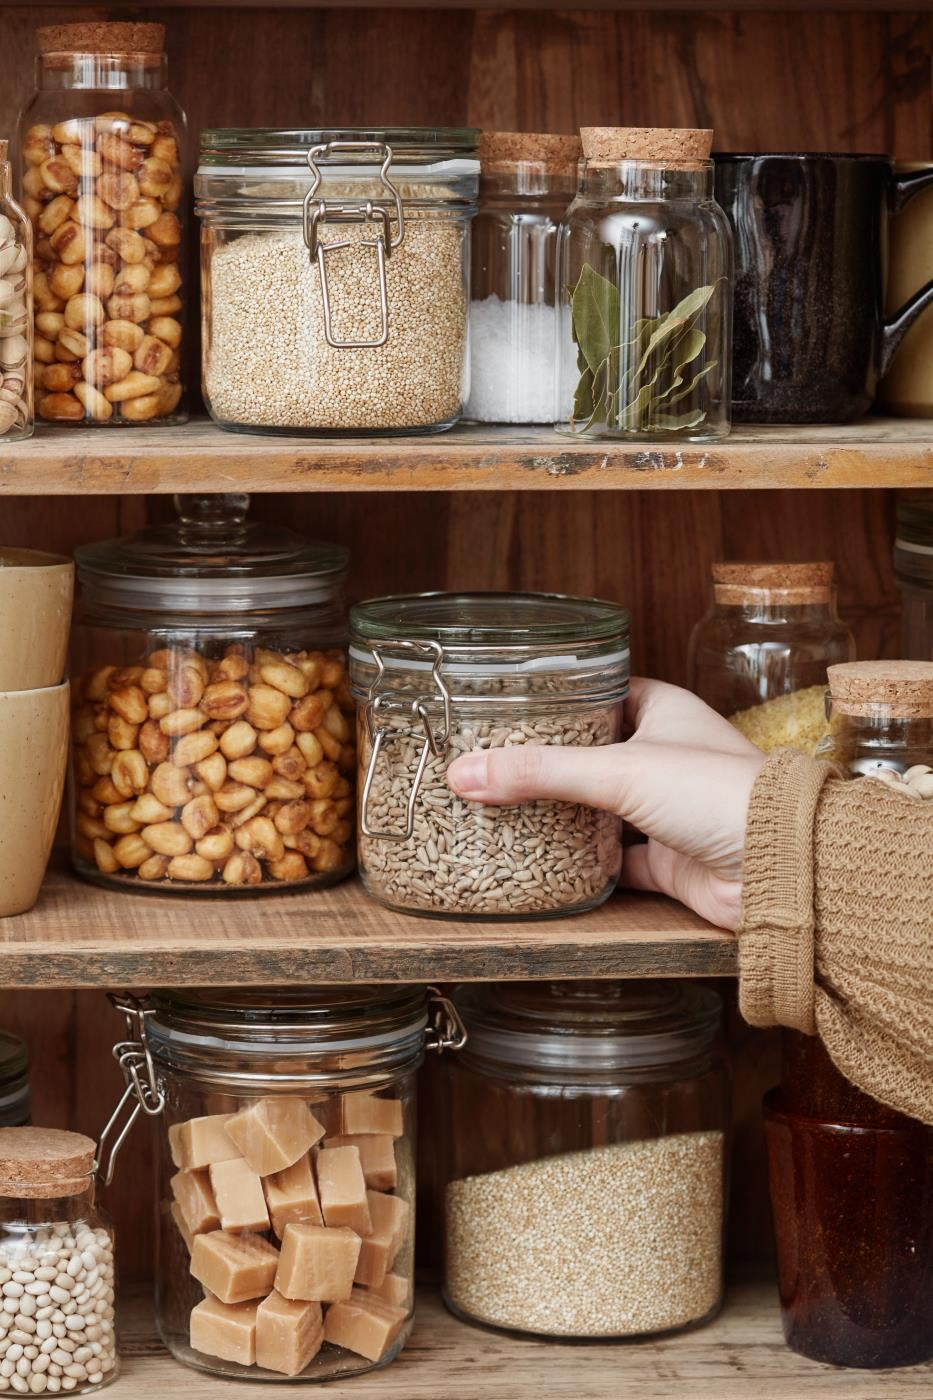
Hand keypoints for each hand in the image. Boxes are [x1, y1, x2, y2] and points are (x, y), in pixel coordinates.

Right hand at [446, 678, 765, 929]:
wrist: (779, 866)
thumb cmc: (718, 794)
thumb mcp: (617, 770)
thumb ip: (538, 772)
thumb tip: (464, 773)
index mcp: (663, 711)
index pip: (599, 692)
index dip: (556, 698)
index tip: (506, 705)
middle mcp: (664, 756)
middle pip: (591, 754)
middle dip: (546, 762)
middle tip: (492, 760)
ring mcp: (664, 810)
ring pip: (598, 808)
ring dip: (559, 813)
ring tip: (501, 807)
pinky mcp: (665, 859)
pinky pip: (611, 860)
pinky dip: (578, 864)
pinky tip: (538, 863)